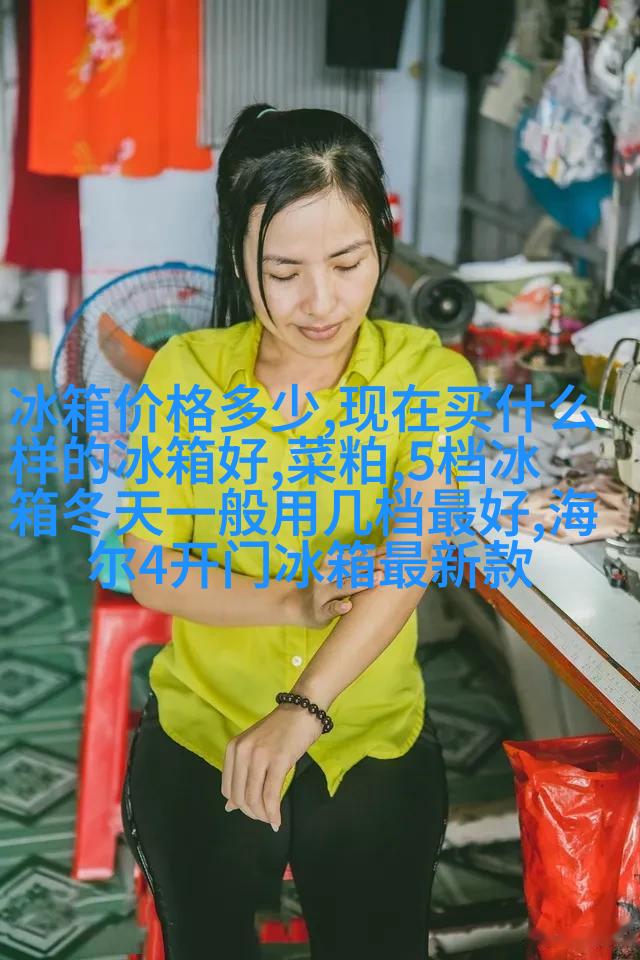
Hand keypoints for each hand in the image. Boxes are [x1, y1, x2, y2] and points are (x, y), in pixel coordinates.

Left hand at [221, 703, 323, 829]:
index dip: (239, 805)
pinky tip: (277, 821)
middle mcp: (242, 752)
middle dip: (252, 813)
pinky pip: (271, 795)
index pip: (228, 789)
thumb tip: (229, 806)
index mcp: (233, 748)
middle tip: (264, 818)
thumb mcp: (255, 748)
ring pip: (254, 798)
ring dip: (263, 815)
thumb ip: (241, 774)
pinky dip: (273, 813)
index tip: (253, 810)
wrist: (303, 709)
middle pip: (240, 796)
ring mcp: (260, 756)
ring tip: (271, 820)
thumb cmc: (281, 729)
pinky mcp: (279, 760)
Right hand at [288, 545, 385, 628]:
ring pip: (343, 587)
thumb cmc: (326, 588)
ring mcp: (322, 593)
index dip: (372, 553)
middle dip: (372, 565)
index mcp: (330, 563)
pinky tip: (348, 607)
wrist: (297, 606)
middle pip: (352, 569)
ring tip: (377, 578)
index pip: (355, 556)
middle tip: (390, 563)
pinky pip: (329, 609)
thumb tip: (381, 551)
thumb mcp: (336, 572)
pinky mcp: (320, 611)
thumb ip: (354, 563)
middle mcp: (325, 575)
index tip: (391, 551)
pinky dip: (338, 608)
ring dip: (361, 582)